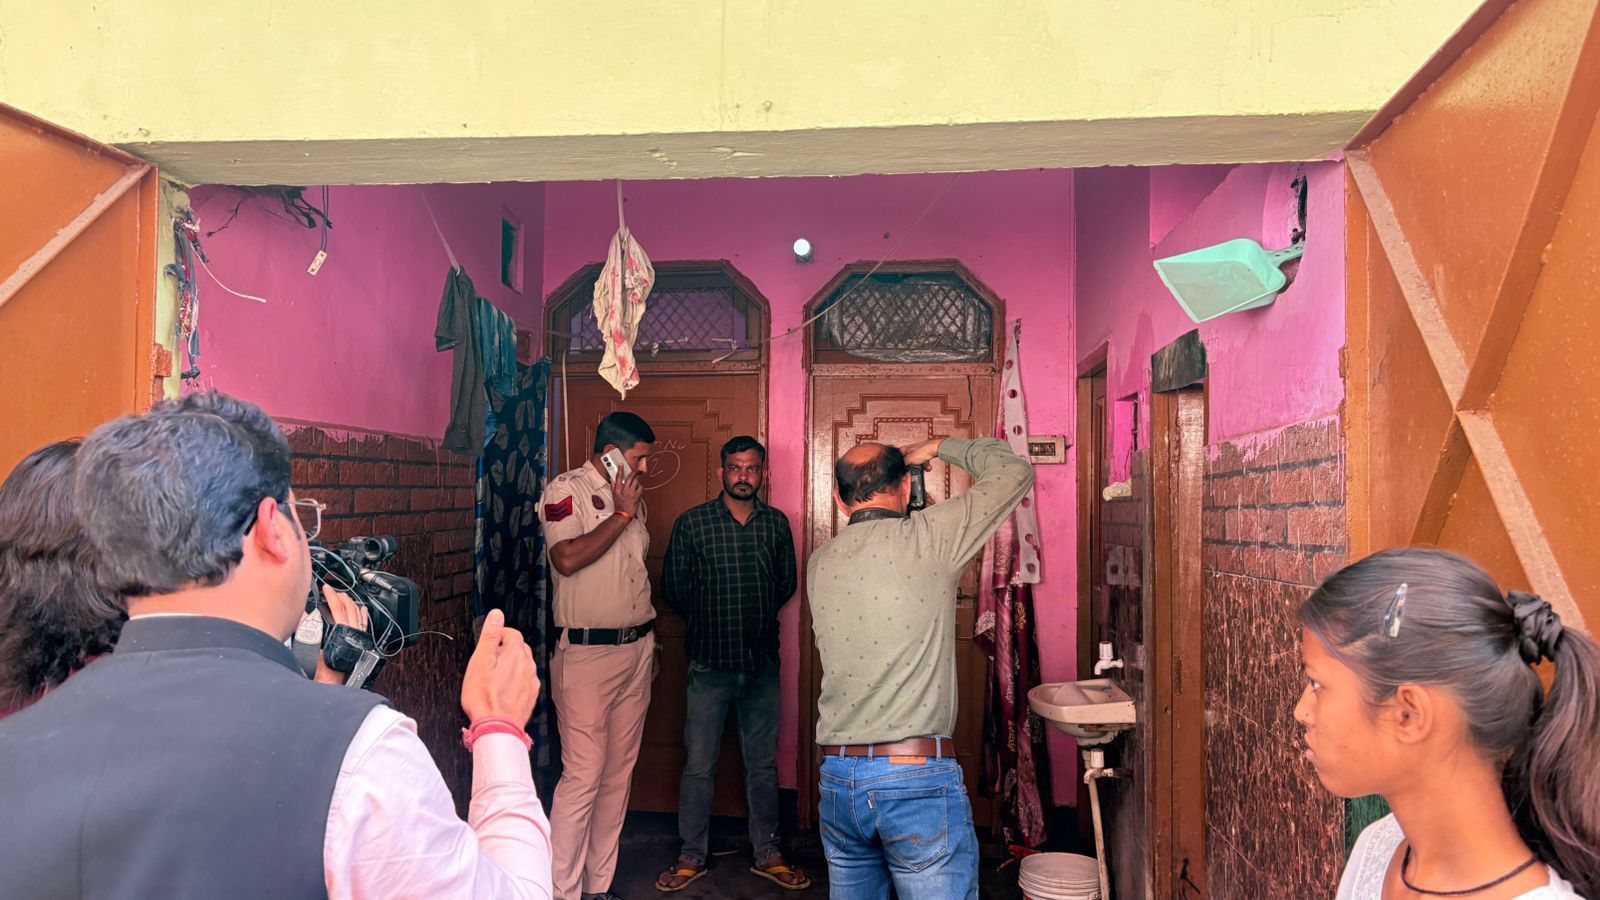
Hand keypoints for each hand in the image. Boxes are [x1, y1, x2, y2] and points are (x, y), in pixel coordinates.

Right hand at [314, 585, 369, 685]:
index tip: (327, 589)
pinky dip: (363, 615)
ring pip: (357, 614)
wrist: (332, 682)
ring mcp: (359, 636)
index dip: (331, 596)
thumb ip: (306, 630)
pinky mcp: (361, 642)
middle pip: (349, 607)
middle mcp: (353, 632)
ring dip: (351, 603)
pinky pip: (364, 624)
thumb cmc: (323, 668)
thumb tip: (303, 615)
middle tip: (334, 591)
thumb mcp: (311, 647)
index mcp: (342, 631)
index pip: (337, 607)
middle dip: (341, 596)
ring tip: (345, 596)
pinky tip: (362, 609)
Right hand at [461, 609, 538, 726]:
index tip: (489, 641)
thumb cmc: (484, 698)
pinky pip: (525, 680)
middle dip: (505, 648)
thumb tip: (496, 615)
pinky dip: (515, 679)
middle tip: (489, 658)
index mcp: (516, 655)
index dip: (499, 634)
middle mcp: (528, 666)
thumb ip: (490, 636)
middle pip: (519, 648)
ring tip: (494, 674)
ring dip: (511, 664)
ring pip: (523, 664)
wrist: (497, 727)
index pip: (512, 633)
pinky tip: (503, 688)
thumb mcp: (480, 662)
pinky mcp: (530, 696)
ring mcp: (531, 682)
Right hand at [612, 470, 643, 516]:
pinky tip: (639, 488)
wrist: (624, 514)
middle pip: (630, 477)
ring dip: (638, 480)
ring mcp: (631, 492)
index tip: (622, 465)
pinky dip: (641, 486)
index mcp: (617, 489)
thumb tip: (611, 479)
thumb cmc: (619, 505)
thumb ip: (613, 486)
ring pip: (636, 481)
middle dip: (634, 472)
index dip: (620, 470)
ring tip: (638, 480)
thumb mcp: (614, 495)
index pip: (618, 477)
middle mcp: (624, 490)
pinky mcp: (637, 495)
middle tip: (636, 470)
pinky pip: (641, 487)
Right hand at [902, 438, 944, 468]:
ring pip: (917, 463)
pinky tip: (928, 466)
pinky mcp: (925, 455)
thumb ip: (903, 463)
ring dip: (921, 467)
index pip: (898, 456)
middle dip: (913, 466)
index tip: (902, 467)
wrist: (936, 448)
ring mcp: (919, 453)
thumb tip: (900, 468)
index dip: (899, 462)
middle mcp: (911, 450)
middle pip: (908, 461)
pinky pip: (923, 463)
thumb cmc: (924, 450)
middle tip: (914, 468)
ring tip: (924, 467)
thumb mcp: (910, 459)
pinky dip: (926, 466)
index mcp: (905, 448)